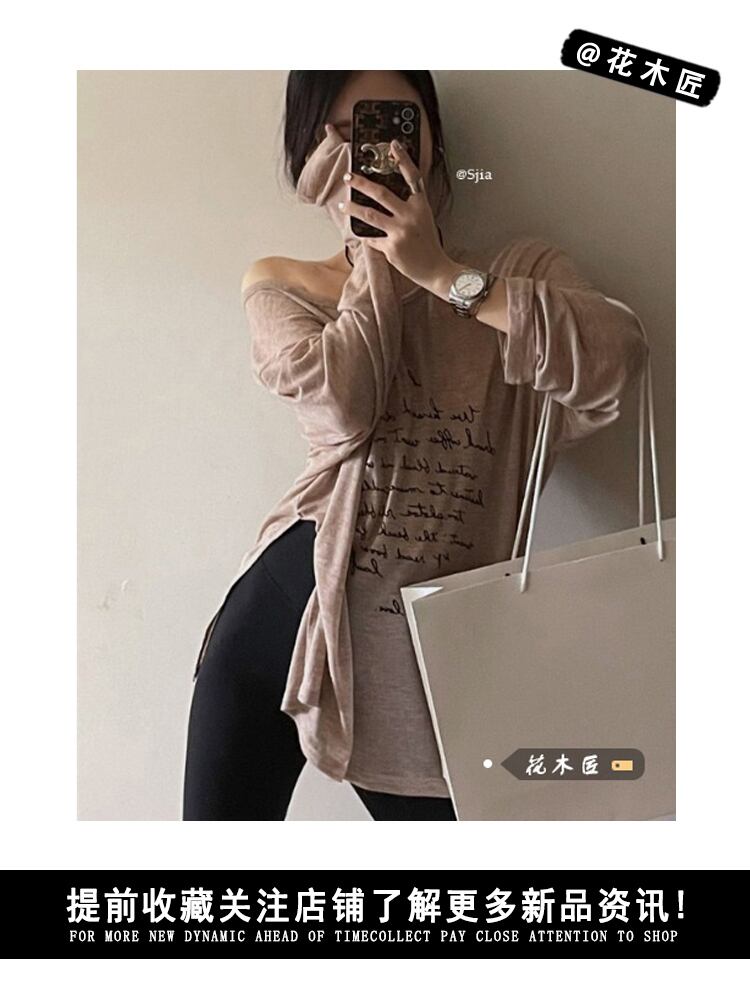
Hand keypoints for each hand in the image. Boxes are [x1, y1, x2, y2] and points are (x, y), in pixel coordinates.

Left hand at [338, 138, 460, 295]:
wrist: (435, 269)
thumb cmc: (428, 244)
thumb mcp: (424, 219)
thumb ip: (410, 206)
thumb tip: (388, 195)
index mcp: (421, 206)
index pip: (412, 177)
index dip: (403, 160)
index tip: (393, 145)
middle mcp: (410, 216)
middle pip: (381, 194)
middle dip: (361, 183)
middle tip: (349, 177)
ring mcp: (400, 232)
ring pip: (369, 215)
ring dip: (353, 208)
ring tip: (344, 204)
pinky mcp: (391, 248)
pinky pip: (372, 238)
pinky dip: (366, 236)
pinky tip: (359, 233)